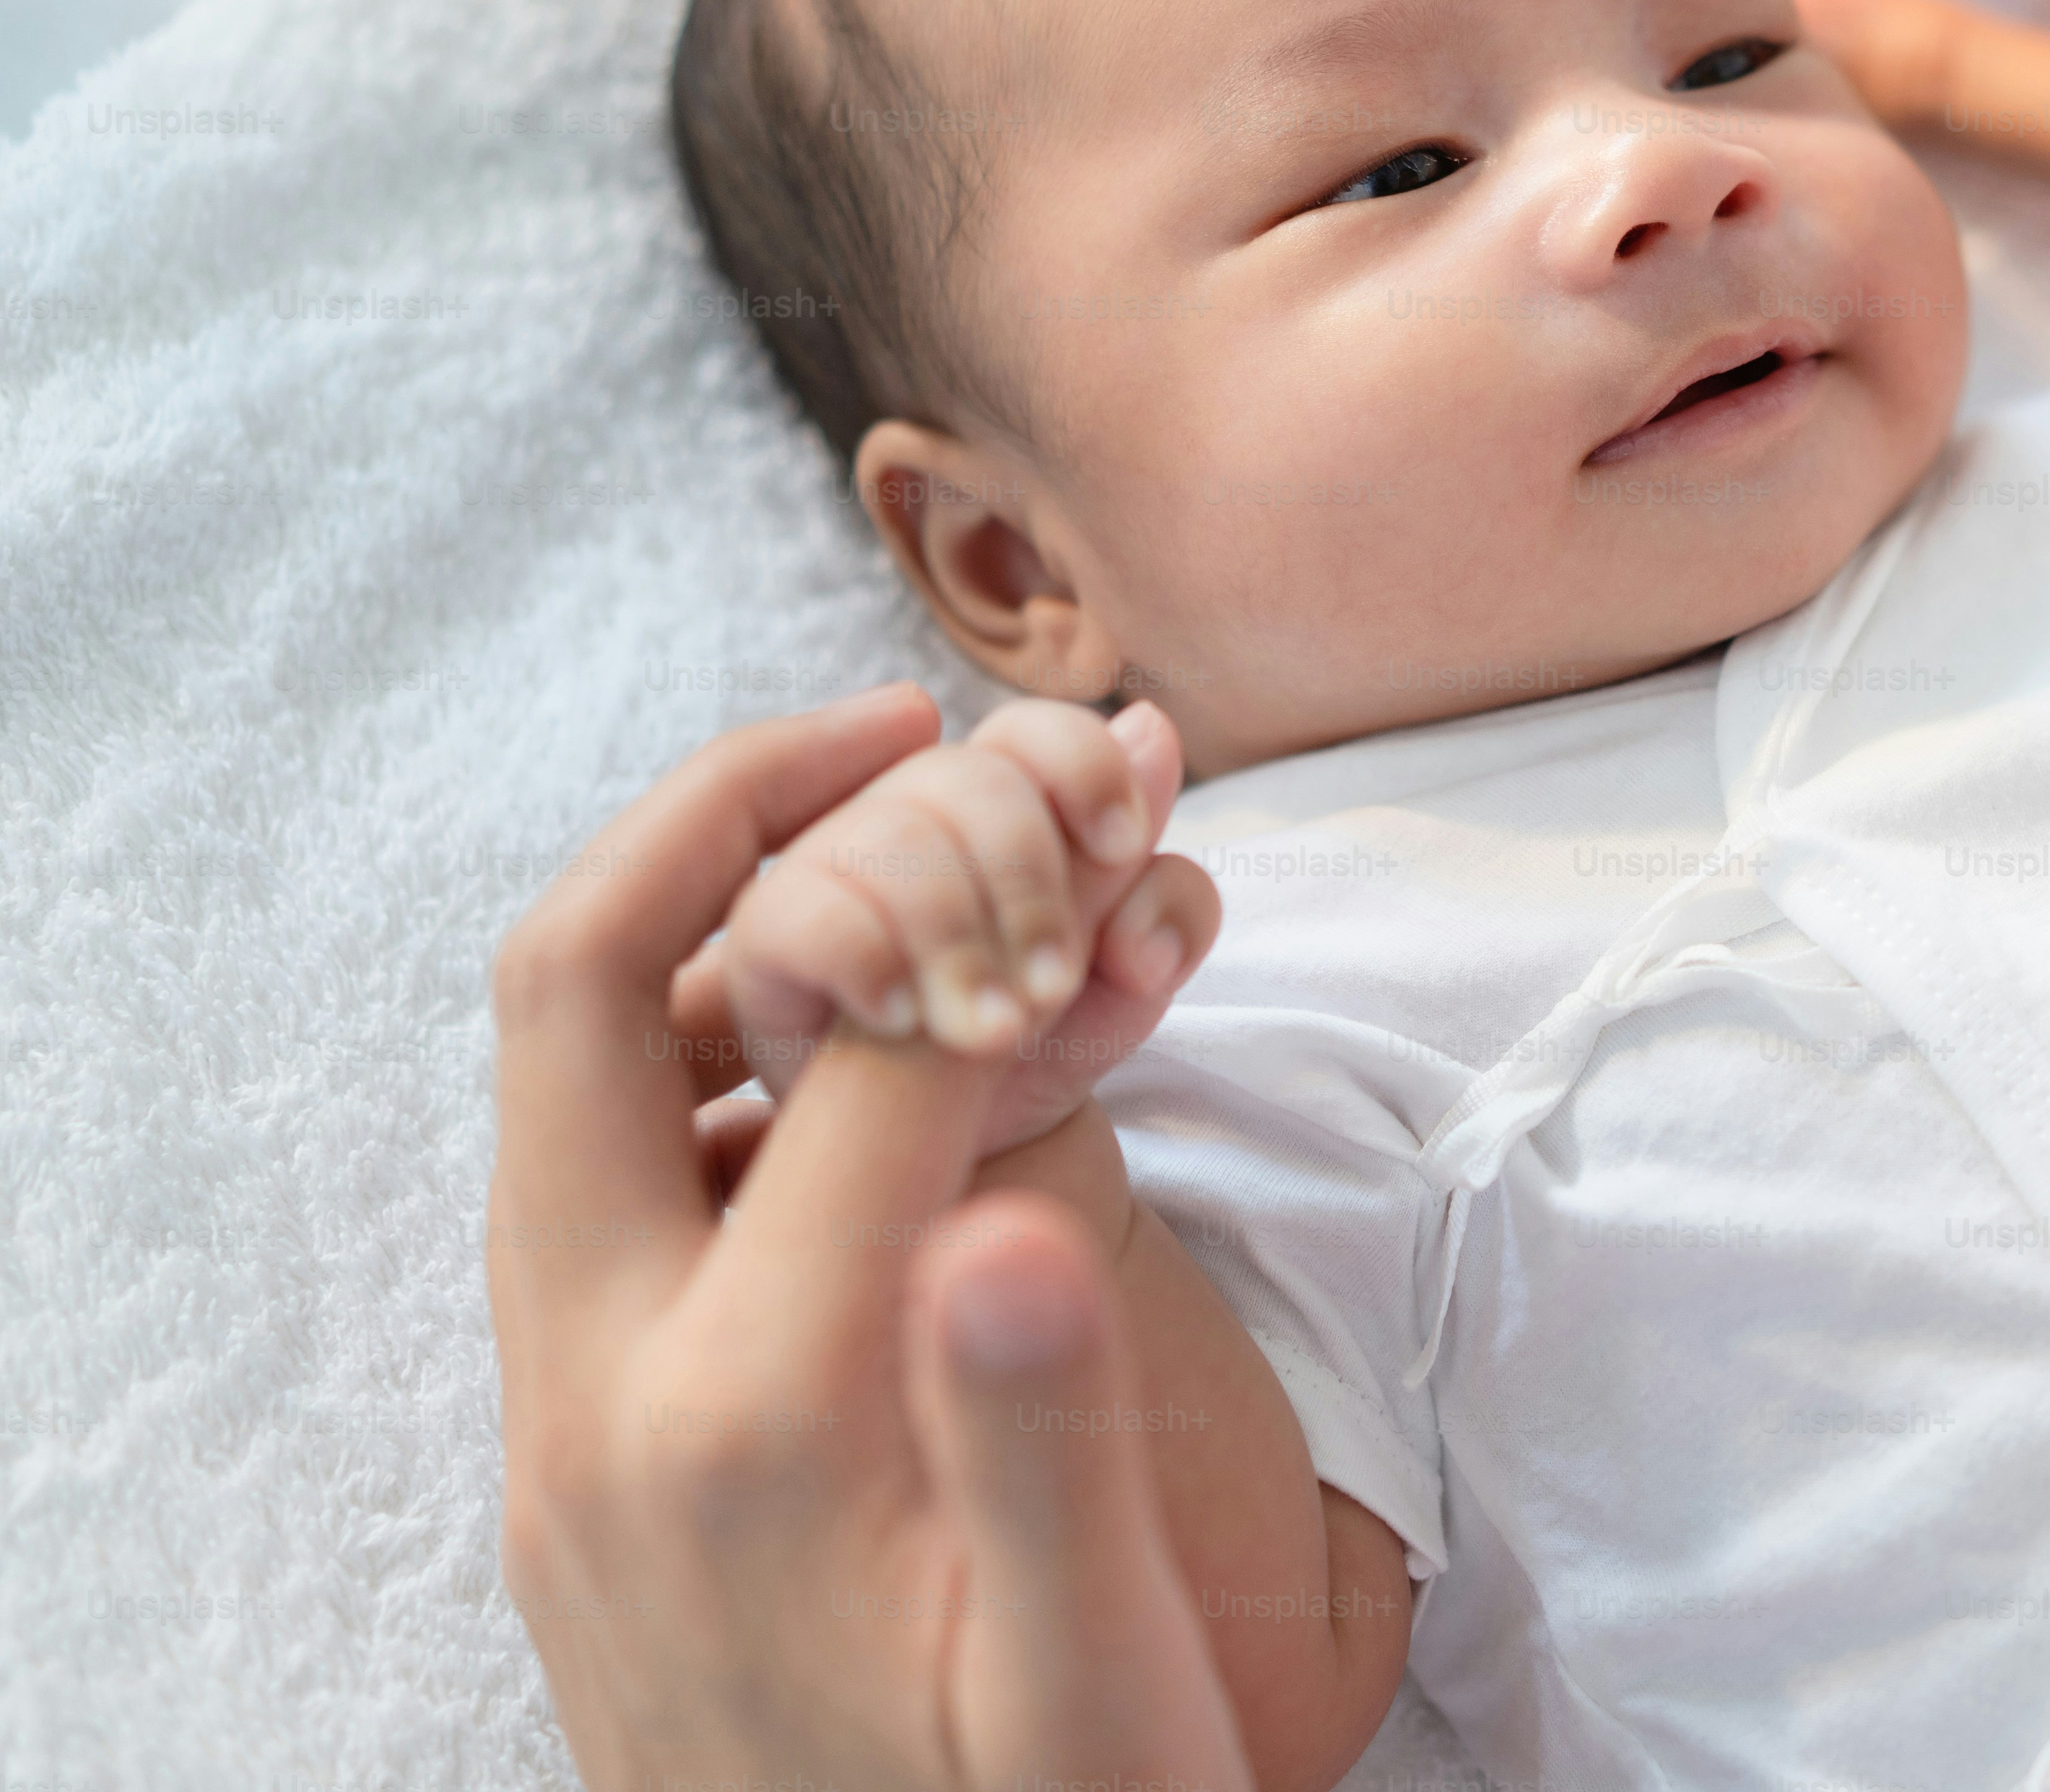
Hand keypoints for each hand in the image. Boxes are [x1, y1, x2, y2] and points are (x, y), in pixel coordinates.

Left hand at [487, 685, 1251, 1791]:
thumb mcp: (1093, 1687)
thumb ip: (1042, 1446)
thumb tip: (1013, 1216)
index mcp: (756, 1417)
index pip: (869, 1045)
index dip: (1010, 885)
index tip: (1122, 797)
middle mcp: (606, 1397)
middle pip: (579, 992)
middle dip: (740, 808)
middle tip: (910, 724)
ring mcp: (567, 1430)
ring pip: (567, 1081)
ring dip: (710, 923)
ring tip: (893, 844)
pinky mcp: (581, 1463)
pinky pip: (599, 1189)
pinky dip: (708, 1062)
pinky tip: (855, 1065)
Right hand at [688, 696, 1221, 1159]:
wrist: (951, 1157)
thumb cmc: (1036, 1047)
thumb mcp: (1123, 983)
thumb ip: (1158, 883)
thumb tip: (1154, 739)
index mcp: (1001, 803)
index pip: (1035, 733)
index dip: (1086, 770)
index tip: (1126, 846)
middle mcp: (909, 811)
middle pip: (971, 777)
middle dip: (1033, 885)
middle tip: (1055, 988)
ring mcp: (830, 863)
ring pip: (896, 836)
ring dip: (962, 938)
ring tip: (995, 1032)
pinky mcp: (766, 934)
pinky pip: (806, 908)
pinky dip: (869, 958)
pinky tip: (905, 1017)